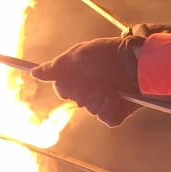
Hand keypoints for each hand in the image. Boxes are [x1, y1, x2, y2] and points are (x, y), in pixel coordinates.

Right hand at [30, 36, 144, 125]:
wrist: (137, 63)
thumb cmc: (108, 54)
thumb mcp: (79, 54)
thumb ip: (56, 66)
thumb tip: (33, 72)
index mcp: (80, 76)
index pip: (62, 89)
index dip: (66, 84)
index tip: (75, 74)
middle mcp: (90, 90)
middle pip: (75, 99)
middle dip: (85, 88)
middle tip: (97, 76)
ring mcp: (103, 103)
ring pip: (90, 108)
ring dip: (100, 96)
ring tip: (112, 84)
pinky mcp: (116, 113)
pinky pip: (105, 117)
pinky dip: (111, 107)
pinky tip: (118, 96)